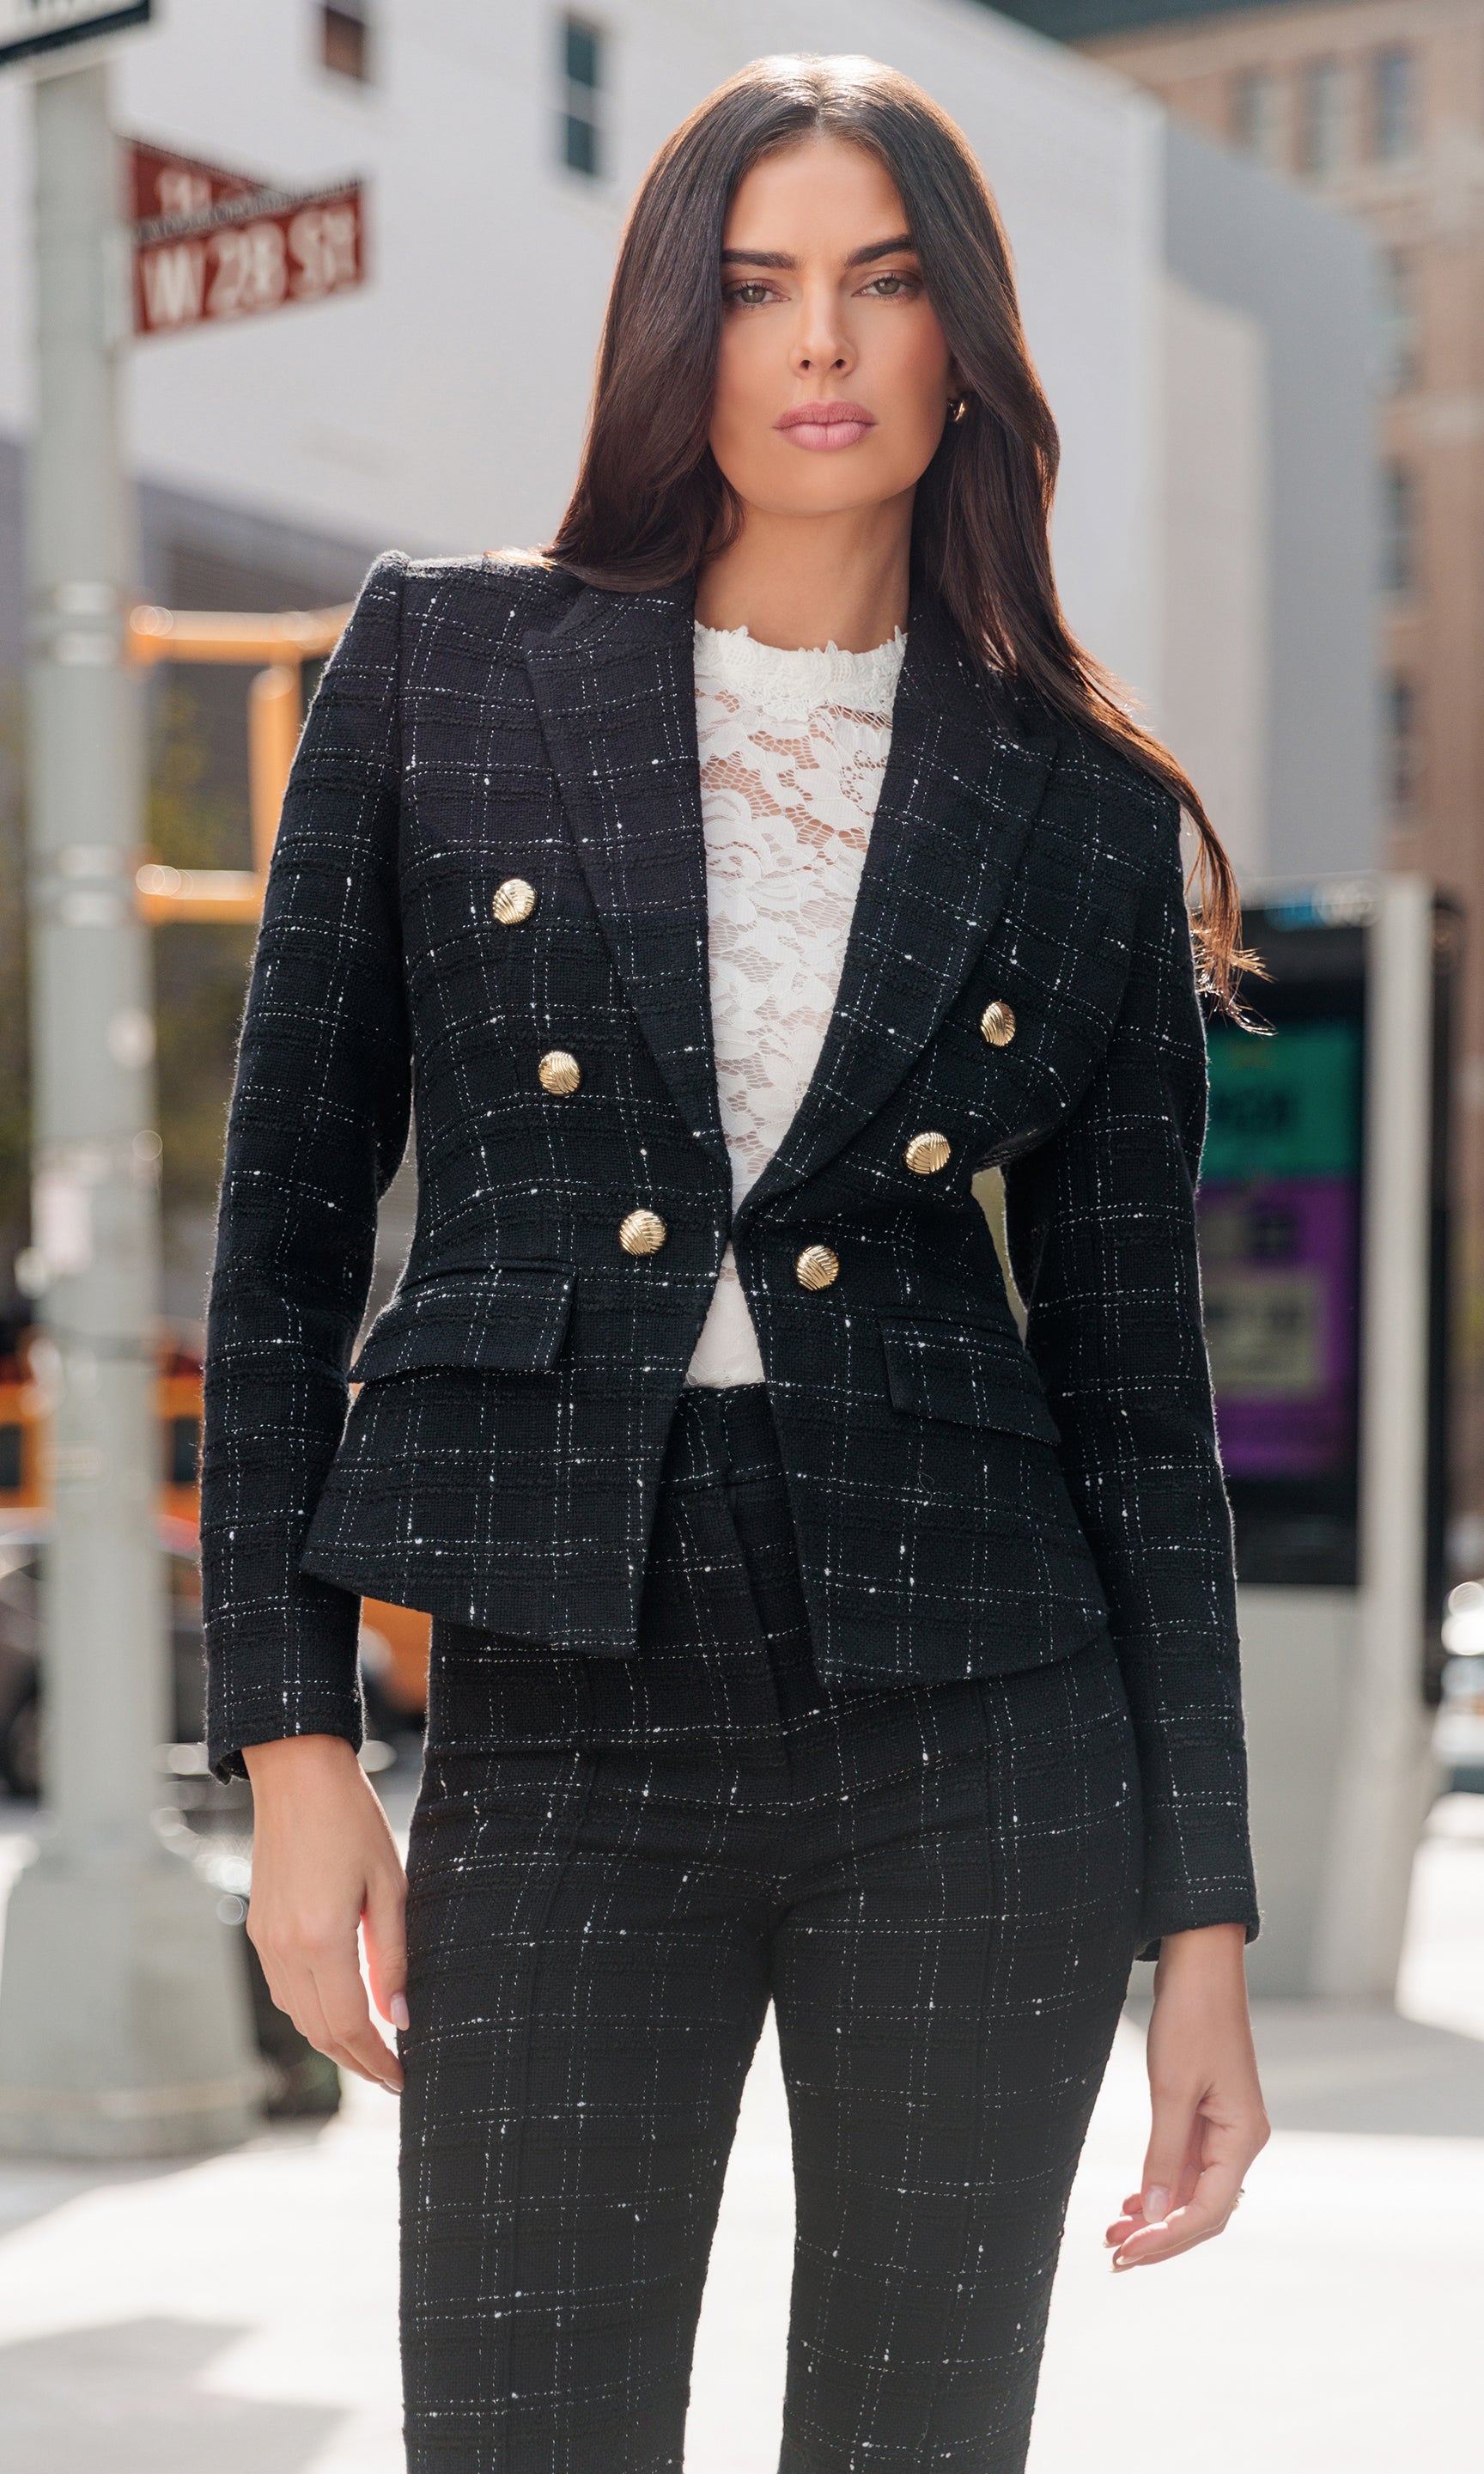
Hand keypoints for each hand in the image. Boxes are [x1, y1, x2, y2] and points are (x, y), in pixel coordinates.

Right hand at [243, 1733, 407, 2093]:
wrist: (296, 1776)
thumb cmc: (352, 1821)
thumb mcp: (390, 1886)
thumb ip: (394, 1957)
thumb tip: (401, 2018)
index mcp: (321, 1939)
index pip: (351, 2025)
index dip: (378, 2060)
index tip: (404, 2078)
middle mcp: (285, 1949)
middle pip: (321, 2031)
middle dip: (358, 2062)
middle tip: (392, 2076)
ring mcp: (266, 1941)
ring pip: (299, 2016)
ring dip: (334, 2040)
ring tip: (372, 2050)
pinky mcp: (260, 1930)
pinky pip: (285, 1990)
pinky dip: (313, 2011)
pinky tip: (340, 2010)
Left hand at [1106, 1922, 1268, 2268]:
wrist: (1200, 1963)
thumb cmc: (1191, 2017)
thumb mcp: (1171, 2089)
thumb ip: (1165, 2157)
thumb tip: (1157, 2216)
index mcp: (1243, 2137)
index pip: (1209, 2212)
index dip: (1167, 2240)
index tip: (1126, 2252)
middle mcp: (1241, 2139)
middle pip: (1204, 2210)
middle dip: (1160, 2236)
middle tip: (1113, 2252)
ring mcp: (1226, 2127)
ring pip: (1194, 2191)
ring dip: (1157, 2215)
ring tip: (1115, 2232)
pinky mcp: (1209, 2113)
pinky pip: (1189, 2166)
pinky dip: (1161, 2187)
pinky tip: (1134, 2202)